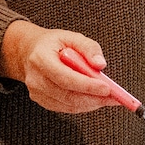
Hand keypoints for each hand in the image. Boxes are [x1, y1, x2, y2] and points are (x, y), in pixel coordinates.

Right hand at [0, 23, 115, 113]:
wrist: (30, 52)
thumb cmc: (53, 44)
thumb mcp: (71, 36)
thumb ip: (88, 47)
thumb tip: (100, 64)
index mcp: (41, 59)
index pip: (65, 77)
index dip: (87, 85)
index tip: (107, 88)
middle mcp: (36, 79)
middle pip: (68, 95)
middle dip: (94, 98)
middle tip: (114, 97)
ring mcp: (37, 92)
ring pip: (69, 105)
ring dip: (91, 103)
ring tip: (108, 98)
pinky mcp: (42, 100)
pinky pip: (66, 108)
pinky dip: (83, 105)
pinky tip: (94, 99)